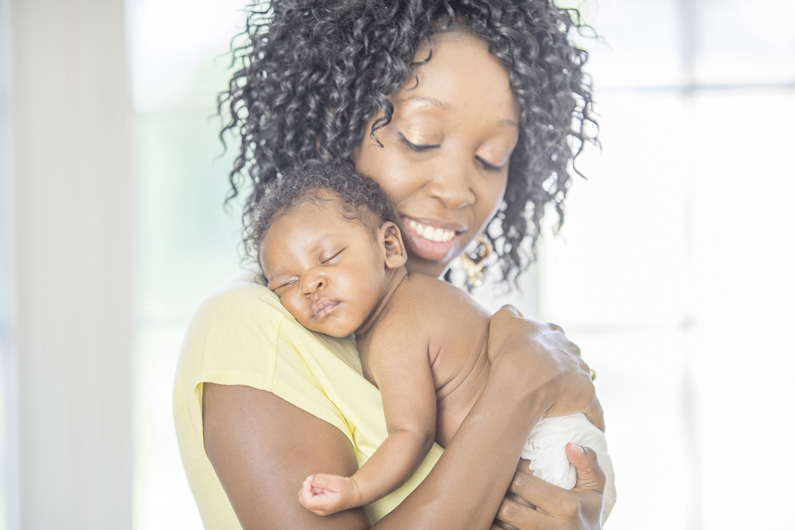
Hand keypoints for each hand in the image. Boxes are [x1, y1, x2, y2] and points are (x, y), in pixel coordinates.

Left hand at [298, 473, 362, 515]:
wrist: (353, 494)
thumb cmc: (346, 488)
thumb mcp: (336, 481)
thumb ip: (322, 480)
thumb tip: (308, 479)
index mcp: (325, 506)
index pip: (306, 501)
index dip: (304, 490)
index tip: (310, 481)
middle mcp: (320, 510)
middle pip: (303, 500)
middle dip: (306, 488)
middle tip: (317, 482)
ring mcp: (318, 508)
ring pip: (304, 498)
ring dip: (309, 489)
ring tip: (322, 485)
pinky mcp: (317, 505)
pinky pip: (308, 497)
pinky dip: (312, 490)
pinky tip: (321, 488)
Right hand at [487, 306, 603, 430]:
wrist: (519, 377)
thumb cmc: (509, 350)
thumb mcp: (501, 320)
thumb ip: (509, 312)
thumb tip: (514, 312)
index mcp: (553, 333)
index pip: (552, 338)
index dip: (542, 348)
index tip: (533, 358)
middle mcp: (571, 350)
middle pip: (569, 358)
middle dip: (561, 367)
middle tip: (545, 382)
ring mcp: (581, 373)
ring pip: (583, 380)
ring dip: (576, 389)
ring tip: (564, 402)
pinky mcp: (586, 396)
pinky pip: (594, 409)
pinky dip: (594, 417)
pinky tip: (592, 426)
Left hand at [492, 445, 605, 529]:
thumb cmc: (588, 510)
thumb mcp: (595, 487)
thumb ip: (588, 463)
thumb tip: (569, 445)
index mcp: (569, 506)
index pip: (523, 484)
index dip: (511, 473)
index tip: (510, 468)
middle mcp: (555, 529)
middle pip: (508, 509)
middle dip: (499, 495)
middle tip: (497, 485)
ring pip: (502, 528)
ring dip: (494, 514)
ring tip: (496, 502)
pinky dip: (495, 528)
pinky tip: (498, 519)